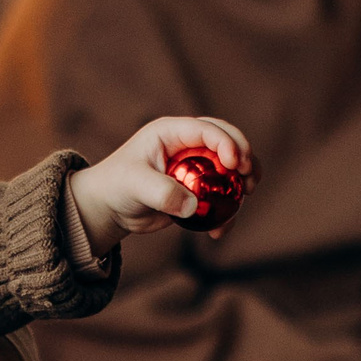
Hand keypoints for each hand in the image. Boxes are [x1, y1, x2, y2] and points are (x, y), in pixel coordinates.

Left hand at [68, 115, 251, 250]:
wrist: (110, 208)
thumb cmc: (116, 187)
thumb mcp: (135, 186)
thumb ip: (162, 193)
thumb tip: (193, 207)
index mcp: (171, 132)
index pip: (206, 129)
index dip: (226, 142)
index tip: (234, 164)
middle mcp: (187, 145)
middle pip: (227, 140)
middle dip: (244, 155)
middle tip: (250, 177)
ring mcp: (195, 166)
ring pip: (230, 167)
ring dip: (244, 180)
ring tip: (247, 195)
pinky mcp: (198, 189)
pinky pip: (221, 195)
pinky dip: (227, 211)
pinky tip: (218, 231)